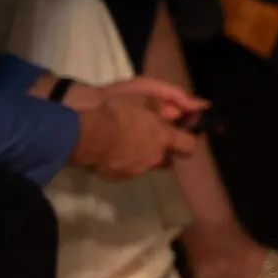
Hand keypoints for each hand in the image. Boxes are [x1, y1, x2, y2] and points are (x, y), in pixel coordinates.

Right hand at [64, 75, 203, 178]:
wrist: (88, 135)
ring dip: (143, 157)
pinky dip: (125, 163)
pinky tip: (113, 154)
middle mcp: (155, 157)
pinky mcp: (120, 177)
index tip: (183, 136)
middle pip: (168, 160)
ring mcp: (138, 170)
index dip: (188, 141)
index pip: (189, 145)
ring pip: (147, 165)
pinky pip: (128, 170)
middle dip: (164, 152)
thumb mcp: (142, 99)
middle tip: (152, 140)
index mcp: (163, 138)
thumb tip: (175, 110)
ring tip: (127, 145)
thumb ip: (160, 107)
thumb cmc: (117, 113)